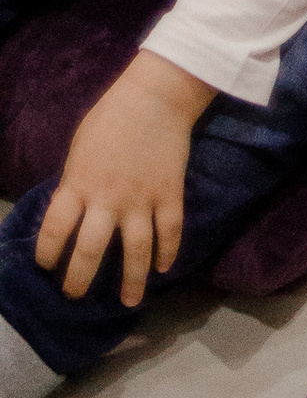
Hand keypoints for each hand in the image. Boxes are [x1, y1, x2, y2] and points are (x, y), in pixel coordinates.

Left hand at [35, 50, 209, 307]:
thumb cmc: (111, 117)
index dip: (46, 253)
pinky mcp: (170, 193)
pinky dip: (168, 252)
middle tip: (75, 295)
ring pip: (135, 250)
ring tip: (129, 302)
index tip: (45, 266)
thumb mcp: (79, 150)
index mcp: (79, 184)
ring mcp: (142, 198)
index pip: (55, 230)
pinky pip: (170, 230)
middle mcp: (108, 198)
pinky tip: (163, 268)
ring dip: (131, 281)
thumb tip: (73, 211)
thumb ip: (75, 184)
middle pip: (90, 251)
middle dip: (79, 279)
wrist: (156, 95)